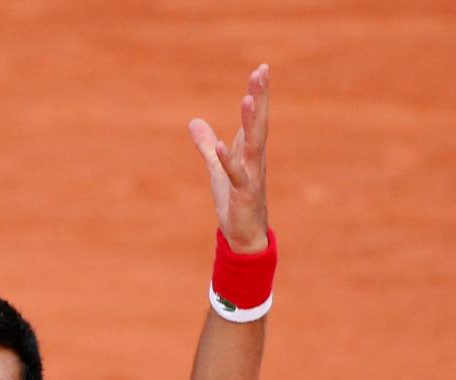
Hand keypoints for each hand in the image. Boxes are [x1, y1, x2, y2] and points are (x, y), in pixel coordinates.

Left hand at [188, 64, 269, 253]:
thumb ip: (206, 146)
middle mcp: (254, 159)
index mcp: (249, 152)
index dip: (258, 94)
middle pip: (258, 123)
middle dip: (260, 97)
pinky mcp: (243, 193)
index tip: (261, 68)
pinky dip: (228, 159)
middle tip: (261, 71)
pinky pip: (235, 174)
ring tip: (248, 98)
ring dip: (250, 121)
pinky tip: (220, 145)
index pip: (254, 117)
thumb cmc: (235, 201)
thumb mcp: (216, 169)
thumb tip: (194, 122)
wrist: (244, 236)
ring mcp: (251, 175)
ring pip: (253, 144)